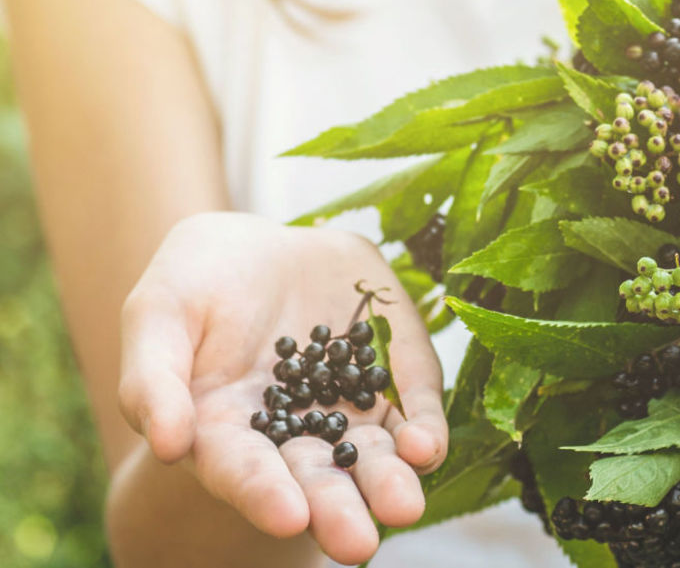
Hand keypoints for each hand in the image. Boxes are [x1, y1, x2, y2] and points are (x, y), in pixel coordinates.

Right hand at [117, 212, 447, 564]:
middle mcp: (295, 435)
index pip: (245, 473)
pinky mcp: (395, 377)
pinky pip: (414, 411)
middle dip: (337, 511)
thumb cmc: (195, 281)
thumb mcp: (158, 313)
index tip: (286, 516)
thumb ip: (154, 379)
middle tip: (357, 542)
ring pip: (374, 458)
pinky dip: (424, 432)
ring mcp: (350, 409)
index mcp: (228, 433)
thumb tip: (166, 445)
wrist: (261, 243)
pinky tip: (424, 447)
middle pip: (317, 480)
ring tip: (403, 507)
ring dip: (390, 484)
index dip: (263, 494)